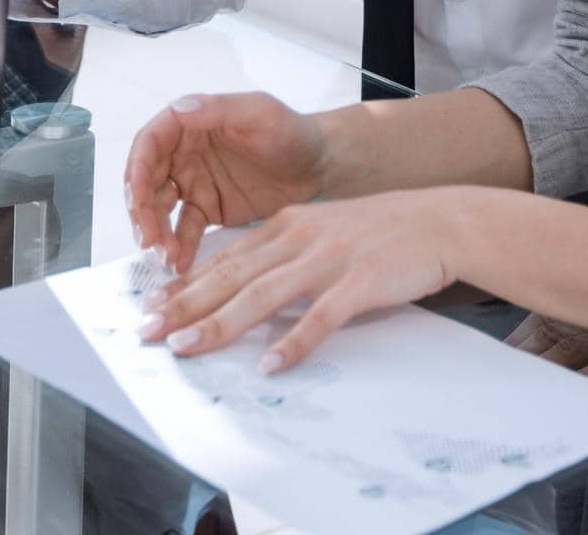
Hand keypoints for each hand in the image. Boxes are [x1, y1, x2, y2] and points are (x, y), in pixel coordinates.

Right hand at [124, 92, 326, 272]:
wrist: (321, 167)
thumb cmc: (292, 130)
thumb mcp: (259, 113)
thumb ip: (220, 110)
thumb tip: (179, 109)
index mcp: (191, 123)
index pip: (149, 143)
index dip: (136, 169)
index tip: (135, 196)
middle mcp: (184, 152)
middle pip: (147, 180)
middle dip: (141, 209)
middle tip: (147, 238)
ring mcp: (194, 183)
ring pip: (160, 207)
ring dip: (155, 230)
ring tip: (164, 255)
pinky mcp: (209, 210)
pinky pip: (185, 230)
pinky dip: (179, 246)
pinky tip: (180, 264)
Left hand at [137, 189, 461, 372]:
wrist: (439, 221)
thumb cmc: (378, 233)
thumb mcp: (321, 232)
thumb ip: (283, 256)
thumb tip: (244, 291)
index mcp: (286, 225)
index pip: (224, 259)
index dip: (185, 284)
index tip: (150, 306)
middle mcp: (299, 238)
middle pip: (231, 276)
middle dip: (185, 305)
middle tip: (148, 331)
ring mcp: (329, 258)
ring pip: (264, 294)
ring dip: (222, 323)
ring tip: (188, 347)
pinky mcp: (360, 281)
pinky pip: (321, 316)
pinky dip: (295, 342)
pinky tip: (272, 366)